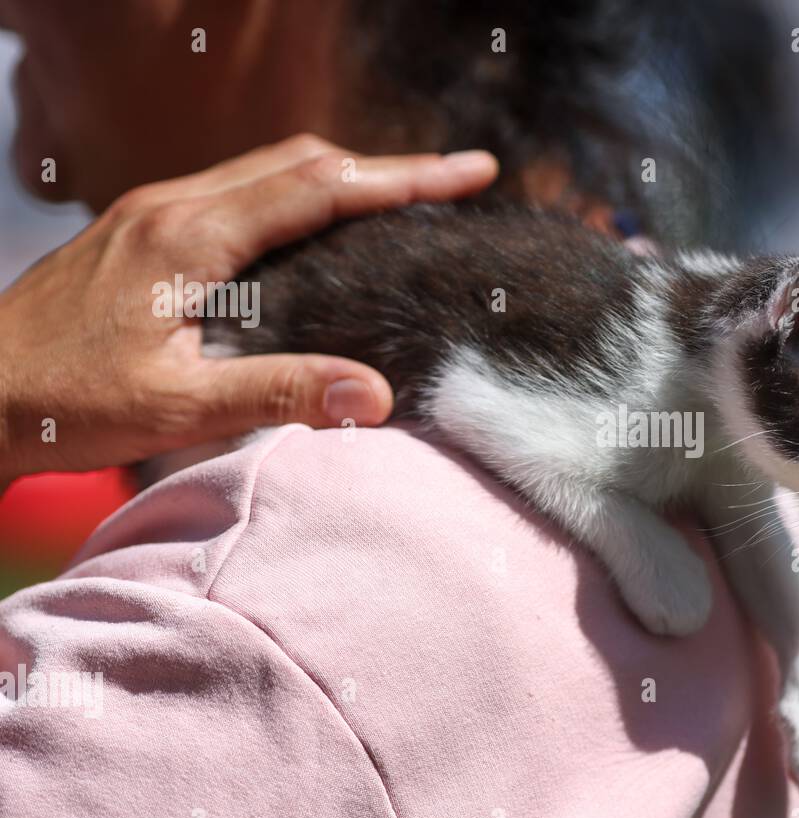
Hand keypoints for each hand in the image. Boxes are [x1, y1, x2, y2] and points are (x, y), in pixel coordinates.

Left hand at [0, 134, 497, 489]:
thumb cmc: (61, 402)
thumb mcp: (174, 408)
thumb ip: (277, 394)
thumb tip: (376, 392)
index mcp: (188, 235)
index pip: (320, 188)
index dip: (404, 177)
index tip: (471, 172)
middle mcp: (173, 205)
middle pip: (302, 161)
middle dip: (387, 168)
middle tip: (456, 185)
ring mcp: (155, 211)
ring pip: (271, 170)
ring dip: (344, 179)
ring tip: (406, 203)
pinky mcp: (145, 230)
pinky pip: (242, 193)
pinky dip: (301, 199)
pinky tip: (321, 232)